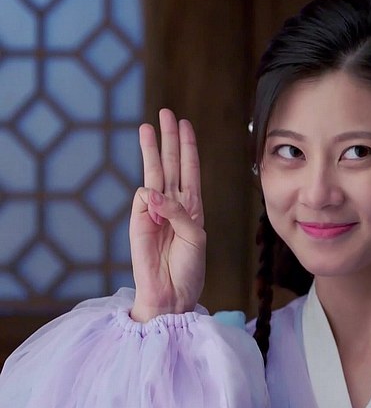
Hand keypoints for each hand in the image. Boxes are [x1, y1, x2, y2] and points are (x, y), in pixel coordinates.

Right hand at [129, 109, 205, 321]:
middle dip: (169, 139)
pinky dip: (151, 196)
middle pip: (171, 164)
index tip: (186, 125)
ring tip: (148, 126)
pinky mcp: (138, 221)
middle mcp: (174, 205)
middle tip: (166, 113)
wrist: (171, 293)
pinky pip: (143, 198)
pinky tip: (155, 203)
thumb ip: (178, 213)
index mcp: (193, 207)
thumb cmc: (189, 268)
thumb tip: (151, 193)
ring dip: (151, 150)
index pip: (190, 170)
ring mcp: (154, 211)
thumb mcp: (195, 237)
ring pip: (153, 173)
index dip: (188, 147)